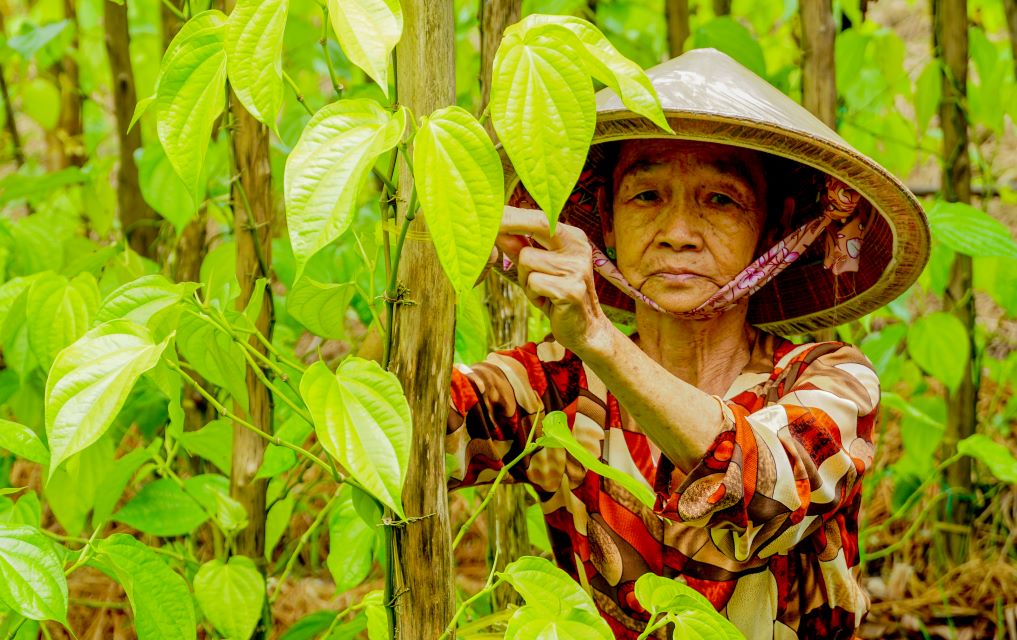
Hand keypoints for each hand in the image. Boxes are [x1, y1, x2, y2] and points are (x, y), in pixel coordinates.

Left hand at [497, 206, 611, 355]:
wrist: (586, 329)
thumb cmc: (557, 296)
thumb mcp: (538, 268)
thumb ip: (520, 248)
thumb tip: (498, 230)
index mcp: (573, 238)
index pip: (540, 217)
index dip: (513, 214)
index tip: (490, 212)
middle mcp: (578, 248)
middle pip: (538, 224)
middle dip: (511, 223)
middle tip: (490, 227)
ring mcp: (577, 268)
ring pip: (527, 260)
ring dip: (525, 278)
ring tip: (540, 290)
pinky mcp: (571, 290)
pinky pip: (533, 282)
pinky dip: (533, 294)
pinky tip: (547, 301)